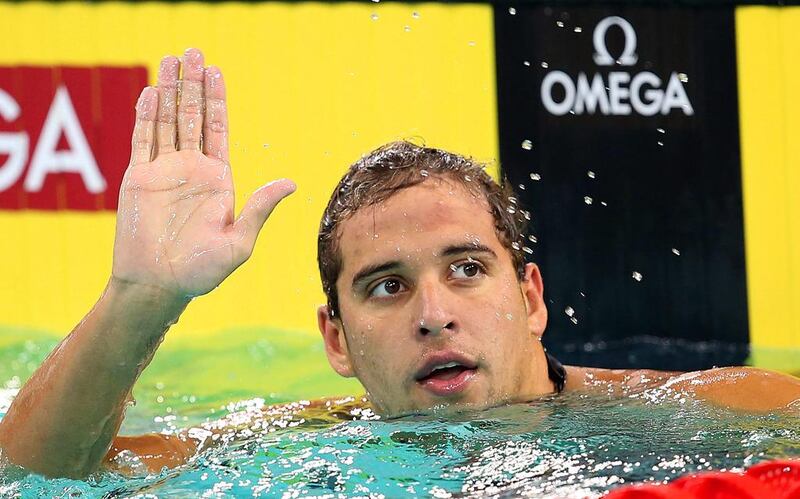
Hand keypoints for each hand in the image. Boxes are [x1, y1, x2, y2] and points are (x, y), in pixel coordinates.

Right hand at [113, 48, 295, 297]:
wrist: (159, 286)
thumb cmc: (202, 272)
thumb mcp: (239, 241)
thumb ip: (260, 208)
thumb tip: (291, 182)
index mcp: (218, 180)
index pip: (218, 129)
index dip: (217, 100)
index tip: (216, 71)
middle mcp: (191, 170)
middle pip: (192, 117)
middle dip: (193, 84)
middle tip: (193, 51)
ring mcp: (164, 172)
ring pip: (166, 121)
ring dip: (168, 91)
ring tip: (170, 60)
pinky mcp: (139, 179)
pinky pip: (142, 140)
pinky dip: (145, 115)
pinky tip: (150, 91)